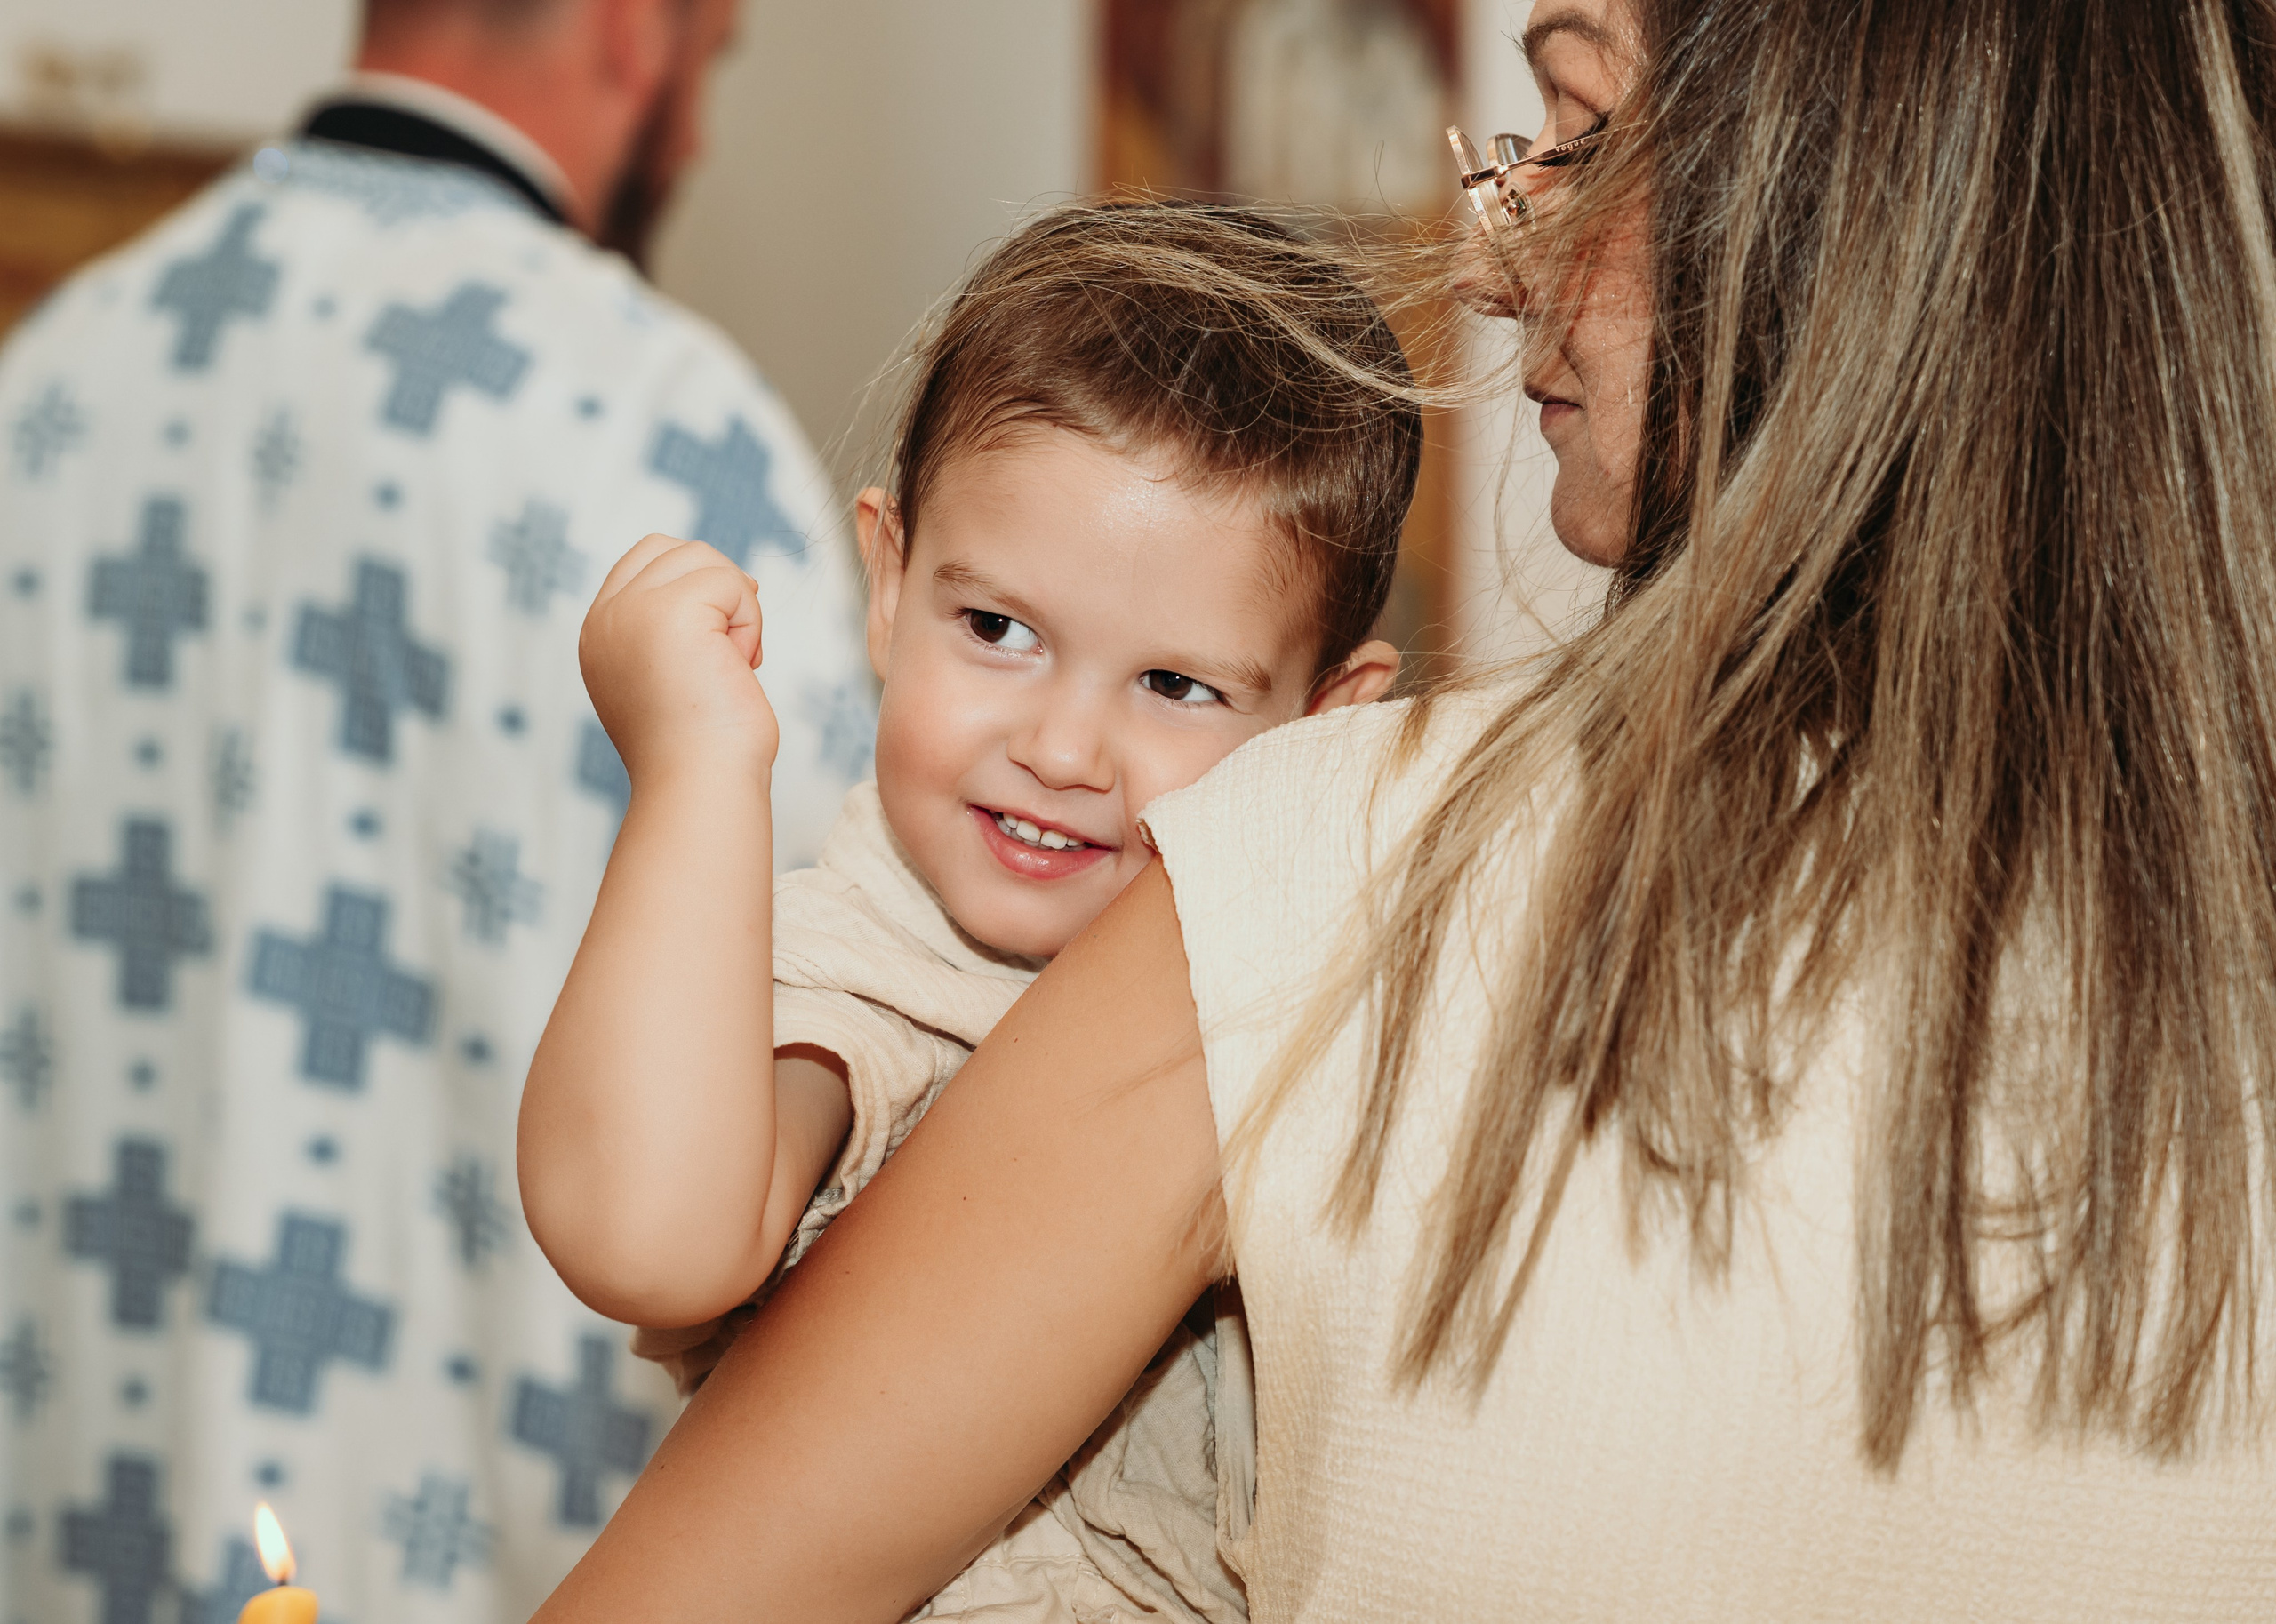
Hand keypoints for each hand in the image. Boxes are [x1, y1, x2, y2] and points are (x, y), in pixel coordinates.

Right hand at [581, 534, 778, 782]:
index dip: (695, 583)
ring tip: (733, 664)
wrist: (701, 787)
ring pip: (705, 560)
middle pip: (674, 549)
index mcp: (600, 634)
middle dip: (718, 589)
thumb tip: (733, 587)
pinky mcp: (671, 612)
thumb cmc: (703, 749)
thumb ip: (675, 631)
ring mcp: (633, 611)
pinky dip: (751, 622)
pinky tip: (741, 666)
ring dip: (738, 610)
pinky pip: (732, 583)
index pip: (646, 560)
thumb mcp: (672, 677)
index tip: (721, 637)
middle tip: (734, 649)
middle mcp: (606, 618)